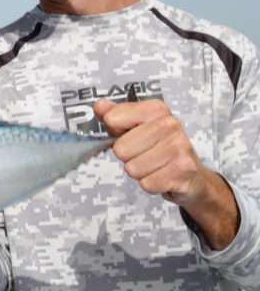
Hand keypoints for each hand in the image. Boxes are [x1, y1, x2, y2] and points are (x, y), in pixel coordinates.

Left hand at [94, 98, 208, 204]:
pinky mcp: (184, 170)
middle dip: (128, 157)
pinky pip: (147, 183)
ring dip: (140, 172)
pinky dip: (151, 184)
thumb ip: (114, 115)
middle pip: (120, 149)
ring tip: (155, 166)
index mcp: (156, 109)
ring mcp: (180, 147)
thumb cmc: (158, 147)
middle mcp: (170, 124)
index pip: (112, 119)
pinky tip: (163, 176)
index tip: (130, 134)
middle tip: (144, 154)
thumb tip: (99, 106)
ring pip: (132, 168)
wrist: (191, 174)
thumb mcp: (134, 127)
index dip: (115, 132)